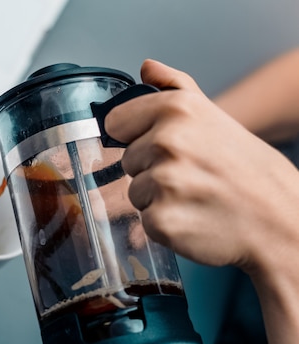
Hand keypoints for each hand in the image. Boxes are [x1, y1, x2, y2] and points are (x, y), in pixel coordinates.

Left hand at [104, 59, 298, 276]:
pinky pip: (144, 220)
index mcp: (177, 110)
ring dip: (158, 198)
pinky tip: (194, 218)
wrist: (279, 218)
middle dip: (152, 170)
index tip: (162, 145)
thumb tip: (147, 68)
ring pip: (134, 191)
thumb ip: (175, 88)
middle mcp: (168, 142)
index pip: (116, 121)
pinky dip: (165, 224)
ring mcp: (164, 182)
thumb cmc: (248, 170)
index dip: (136, 136)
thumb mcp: (215, 116)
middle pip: (127, 160)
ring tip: (195, 196)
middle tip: (192, 175)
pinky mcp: (162, 220)